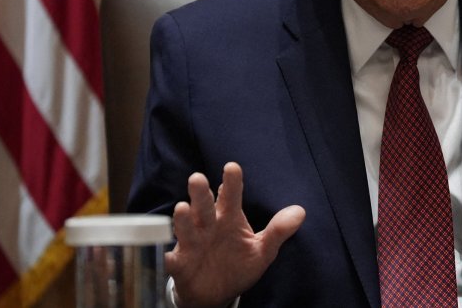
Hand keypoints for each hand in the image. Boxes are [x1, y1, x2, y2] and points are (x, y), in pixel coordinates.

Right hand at [165, 163, 305, 307]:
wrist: (216, 294)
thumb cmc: (238, 265)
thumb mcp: (262, 250)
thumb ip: (278, 231)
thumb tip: (300, 212)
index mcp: (229, 218)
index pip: (231, 195)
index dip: (231, 182)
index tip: (232, 167)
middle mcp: (208, 226)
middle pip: (204, 206)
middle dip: (201, 193)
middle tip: (197, 178)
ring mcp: (192, 243)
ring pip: (186, 228)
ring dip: (183, 219)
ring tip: (182, 208)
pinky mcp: (179, 263)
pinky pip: (169, 257)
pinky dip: (163, 253)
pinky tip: (160, 248)